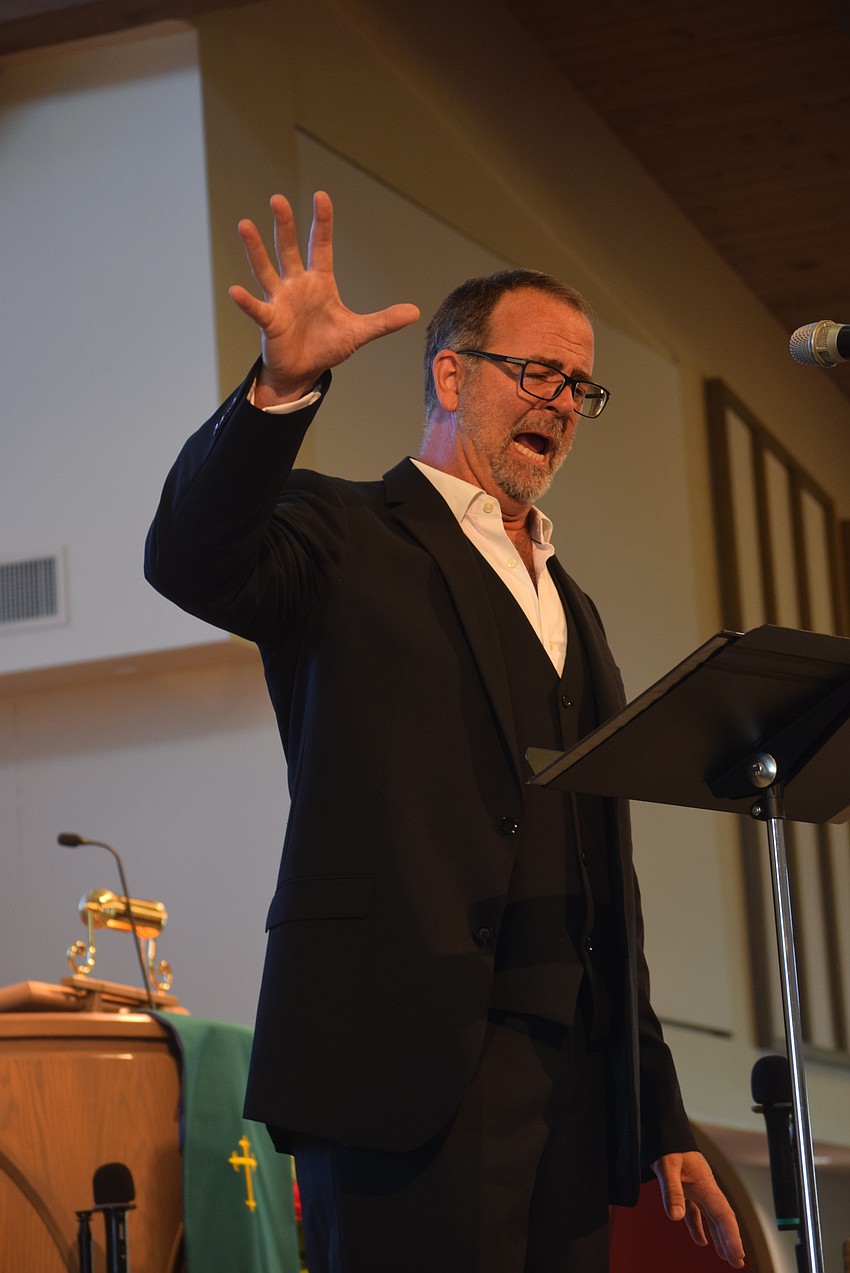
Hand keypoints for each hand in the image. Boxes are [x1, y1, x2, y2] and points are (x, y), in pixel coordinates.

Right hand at [229, 191, 419, 405]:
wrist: (303, 371)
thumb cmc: (326, 346)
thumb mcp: (358, 332)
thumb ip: (384, 321)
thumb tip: (415, 312)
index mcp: (319, 282)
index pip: (321, 246)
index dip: (322, 222)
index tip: (320, 196)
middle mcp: (296, 285)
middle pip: (288, 249)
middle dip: (284, 225)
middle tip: (277, 199)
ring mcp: (280, 300)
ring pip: (266, 269)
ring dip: (255, 249)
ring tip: (244, 225)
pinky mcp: (270, 321)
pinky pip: (257, 309)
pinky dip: (246, 302)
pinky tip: (235, 291)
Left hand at [652, 1151, 744, 1266]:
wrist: (663, 1127)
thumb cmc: (668, 1142)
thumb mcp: (667, 1165)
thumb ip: (672, 1190)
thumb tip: (675, 1217)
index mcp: (706, 1183)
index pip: (723, 1214)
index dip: (731, 1235)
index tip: (738, 1254)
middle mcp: (705, 1187)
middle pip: (722, 1218)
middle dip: (731, 1240)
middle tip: (738, 1262)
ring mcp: (696, 1188)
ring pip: (711, 1217)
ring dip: (719, 1236)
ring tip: (726, 1257)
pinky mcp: (686, 1188)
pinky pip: (696, 1212)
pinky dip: (698, 1226)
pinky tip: (701, 1241)